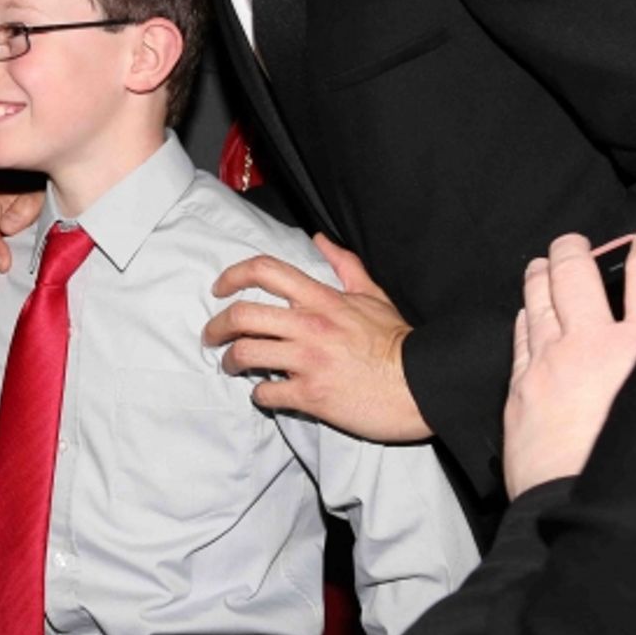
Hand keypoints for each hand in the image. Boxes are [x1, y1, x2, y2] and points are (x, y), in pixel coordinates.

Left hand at [204, 233, 429, 441]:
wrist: (423, 385)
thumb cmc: (397, 341)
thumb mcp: (373, 294)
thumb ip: (344, 265)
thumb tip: (320, 238)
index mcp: (322, 299)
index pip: (265, 271)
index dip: (233, 275)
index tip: (219, 288)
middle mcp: (309, 326)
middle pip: (243, 314)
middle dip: (217, 325)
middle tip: (212, 336)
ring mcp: (308, 361)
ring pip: (247, 353)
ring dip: (231, 361)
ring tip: (232, 365)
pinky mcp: (312, 396)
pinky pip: (267, 393)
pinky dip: (259, 395)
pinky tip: (264, 394)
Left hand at [504, 221, 635, 498]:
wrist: (582, 514)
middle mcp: (593, 345)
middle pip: (577, 272)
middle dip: (577, 248)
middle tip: (577, 242)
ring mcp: (550, 361)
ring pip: (538, 295)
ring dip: (542, 271)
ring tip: (545, 261)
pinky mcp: (521, 384)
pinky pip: (520, 331)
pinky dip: (525, 312)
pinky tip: (527, 309)